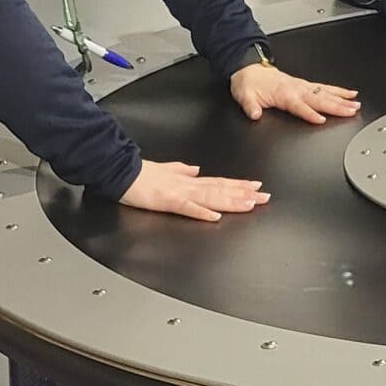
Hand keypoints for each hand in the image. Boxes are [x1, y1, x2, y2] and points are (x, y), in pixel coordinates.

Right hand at [119, 159, 267, 221]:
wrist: (120, 171)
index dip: (239, 185)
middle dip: (244, 194)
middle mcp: (188, 185)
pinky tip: (215, 216)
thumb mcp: (166, 169)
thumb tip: (196, 169)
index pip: (219, 183)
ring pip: (211, 197)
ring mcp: (179, 193)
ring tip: (250, 204)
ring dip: (231, 201)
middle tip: (265, 197)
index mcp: (188, 180)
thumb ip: (181, 170)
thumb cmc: (140, 173)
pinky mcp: (167, 201)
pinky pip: (187, 208)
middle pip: (221, 190)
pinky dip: (202, 212)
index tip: (256, 187)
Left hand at [230, 65, 361, 124]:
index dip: (310, 113)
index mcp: (283, 93)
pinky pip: (324, 87)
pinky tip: (348, 94)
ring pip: (325, 92)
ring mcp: (302, 86)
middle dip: (336, 105)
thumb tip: (254, 114)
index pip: (300, 106)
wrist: (249, 69)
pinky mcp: (304, 85)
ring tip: (356, 104)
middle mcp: (296, 89)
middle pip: (319, 99)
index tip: (321, 119)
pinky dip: (338, 91)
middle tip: (352, 110)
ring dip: (341, 99)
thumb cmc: (248, 83)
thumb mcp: (243, 95)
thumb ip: (250, 105)